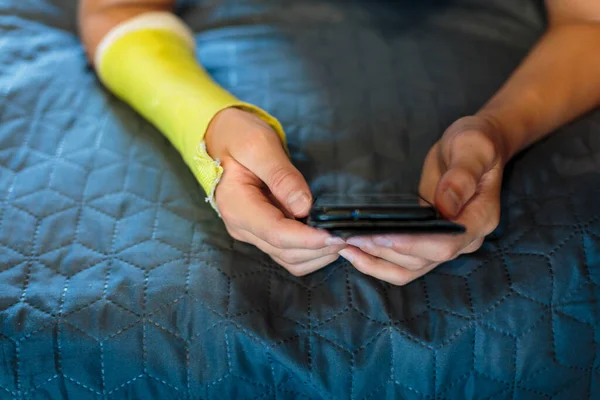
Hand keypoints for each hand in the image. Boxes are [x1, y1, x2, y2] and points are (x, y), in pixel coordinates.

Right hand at [205, 107, 345, 275]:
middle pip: (286, 252)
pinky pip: (290, 252)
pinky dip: (313, 251)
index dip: (308, 239)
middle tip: (351, 234)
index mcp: (238, 207)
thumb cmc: (238, 136)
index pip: (276, 234)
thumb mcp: (258, 145)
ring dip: (320, 254)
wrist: (223, 138)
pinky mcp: (265, 232)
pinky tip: (330, 237)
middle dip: (320, 248)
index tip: (337, 235)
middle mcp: (243, 227)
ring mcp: (254, 232)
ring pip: (290, 259)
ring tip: (345, 237)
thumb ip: (281, 175)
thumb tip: (305, 207)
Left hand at [338, 116, 505, 284]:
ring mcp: (445, 244)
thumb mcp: (472, 148)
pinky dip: (378, 262)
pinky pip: (404, 262)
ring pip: (409, 268)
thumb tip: (446, 205)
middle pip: (422, 261)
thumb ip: (461, 175)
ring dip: (375, 263)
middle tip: (350, 237)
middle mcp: (465, 240)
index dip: (412, 245)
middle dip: (383, 252)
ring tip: (344, 247)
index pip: (446, 245)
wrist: (474, 149)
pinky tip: (354, 250)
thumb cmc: (475, 143)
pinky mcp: (427, 242)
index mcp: (480, 219)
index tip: (381, 236)